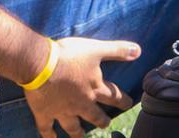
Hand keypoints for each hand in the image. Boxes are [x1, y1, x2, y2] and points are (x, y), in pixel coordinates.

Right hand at [23, 37, 139, 137]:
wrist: (40, 64)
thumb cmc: (68, 56)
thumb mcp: (96, 49)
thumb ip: (117, 50)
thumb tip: (138, 51)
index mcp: (94, 88)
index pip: (114, 96)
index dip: (123, 101)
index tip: (129, 105)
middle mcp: (81, 103)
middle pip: (94, 115)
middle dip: (101, 120)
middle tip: (106, 124)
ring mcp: (63, 110)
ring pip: (73, 126)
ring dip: (78, 133)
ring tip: (81, 137)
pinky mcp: (45, 112)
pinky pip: (47, 128)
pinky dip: (49, 135)